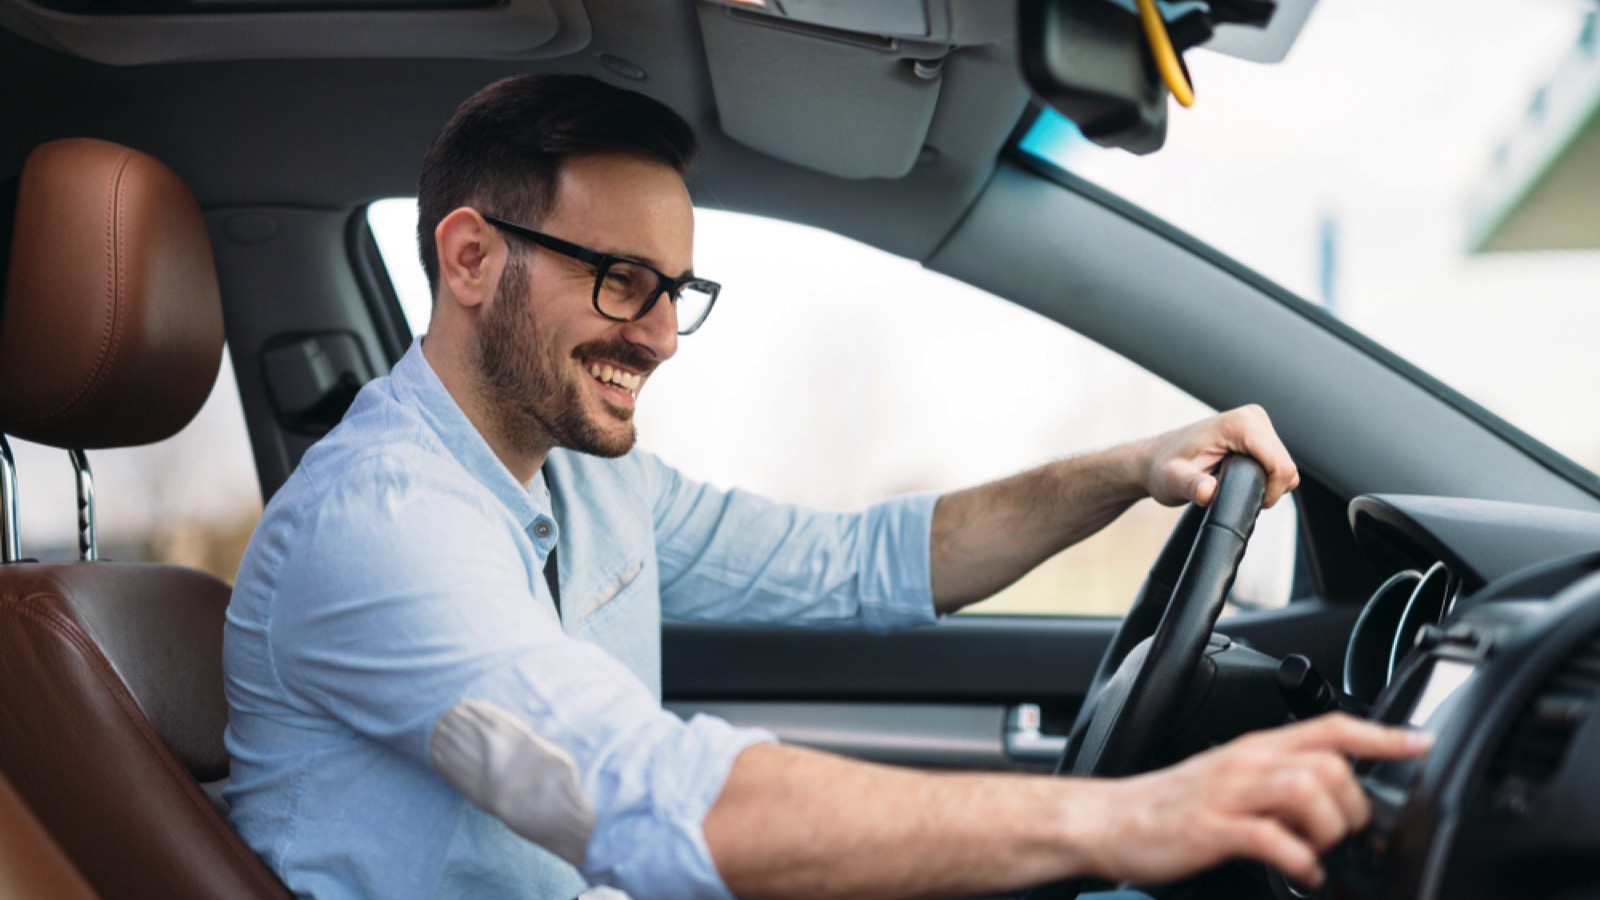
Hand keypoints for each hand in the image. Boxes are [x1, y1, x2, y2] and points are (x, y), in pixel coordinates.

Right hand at [1071, 714, 1430, 888]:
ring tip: (1320, 853)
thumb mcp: (1229, 783)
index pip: (1329, 726)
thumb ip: (1277, 783)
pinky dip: (1300, 861)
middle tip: (1344, 835)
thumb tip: (1331, 798)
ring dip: (1330, 829)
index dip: (1381, 734)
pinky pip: (1273, 838)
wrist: (1107, 820)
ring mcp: (1227, 794)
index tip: (1420, 743)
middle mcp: (1245, 763)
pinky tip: (1300, 873)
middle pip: (1330, 763)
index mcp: (1253, 748)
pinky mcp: (1210, 829)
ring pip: (1308, 790)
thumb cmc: (1168, 807)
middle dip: (1355, 804)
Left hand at [1140, 405, 1298, 507]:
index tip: (1246, 502)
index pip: (1281, 465)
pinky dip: (1263, 476)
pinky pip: (1277, 463)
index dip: (1270, 492)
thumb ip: (1191, 487)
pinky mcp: (1259, 433)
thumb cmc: (1164, 468)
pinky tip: (1236, 476)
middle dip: (1265, 488)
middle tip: (1230, 492)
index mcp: (1240, 424)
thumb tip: (1208, 492)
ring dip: (1263, 482)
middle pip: (1286, 467)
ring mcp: (1257, 422)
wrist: (1156, 459)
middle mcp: (1253, 417)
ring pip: (1284, 466)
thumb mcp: (1173, 481)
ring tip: (1229, 482)